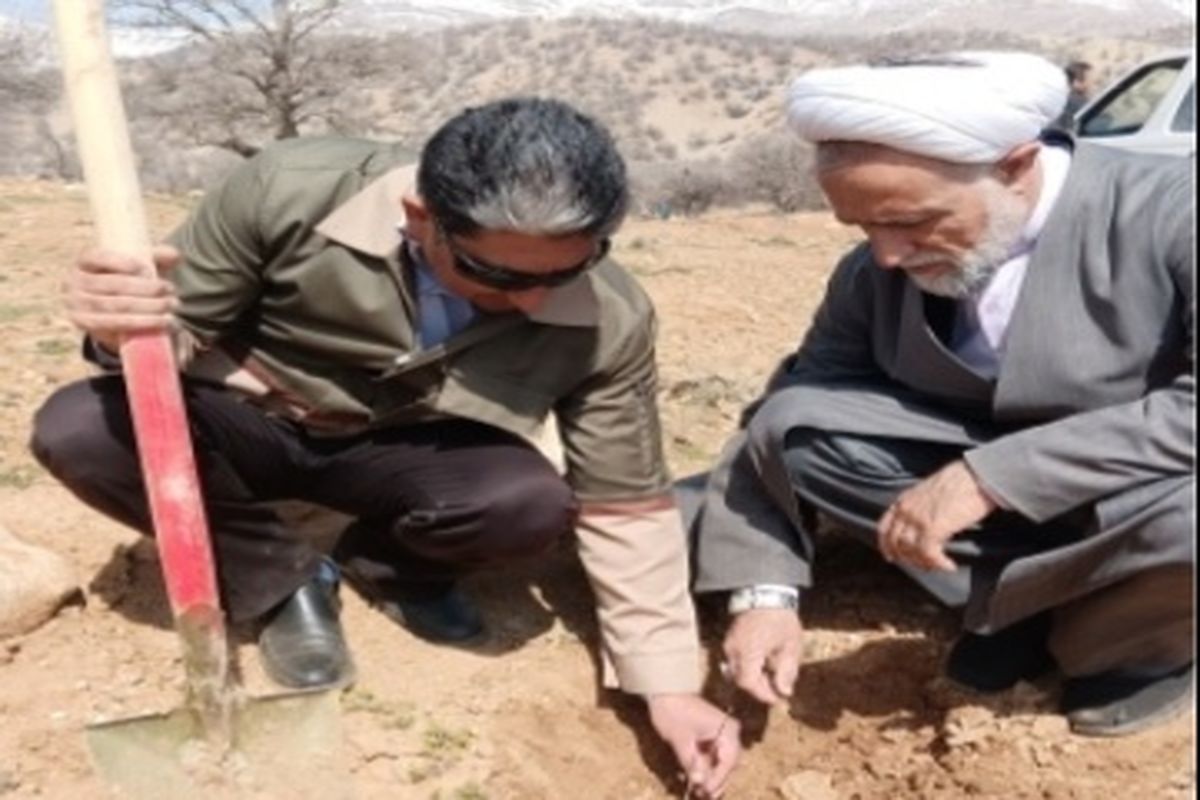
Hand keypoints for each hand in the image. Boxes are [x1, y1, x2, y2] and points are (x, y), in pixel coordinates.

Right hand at [65, 245, 179, 352]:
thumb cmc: (129, 281)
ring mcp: (77, 305)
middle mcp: (74, 282)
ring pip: (115, 306)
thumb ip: (156, 257)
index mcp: (84, 261)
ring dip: (147, 307)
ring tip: (170, 306)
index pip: (97, 257)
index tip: (145, 269)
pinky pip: (113, 324)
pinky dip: (139, 323)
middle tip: (170, 290)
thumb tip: (175, 255)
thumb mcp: (141, 267)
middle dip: (145, 288)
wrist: (115, 313)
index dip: (120, 262)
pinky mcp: (85, 325)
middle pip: (112, 285)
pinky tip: (159, 322)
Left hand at [646, 693, 739, 798]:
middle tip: (705, 796)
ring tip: (699, 792)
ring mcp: (721, 733)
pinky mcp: (711, 735)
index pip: (729, 761)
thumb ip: (692, 763)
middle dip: (716, 781)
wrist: (662, 690)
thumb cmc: (673, 712)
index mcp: (727, 730)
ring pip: (720, 761)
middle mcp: (729, 731)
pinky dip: (704, 767)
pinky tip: (694, 778)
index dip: (718, 779)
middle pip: (728, 763)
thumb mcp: (681, 740)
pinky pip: (712, 755)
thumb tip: (700, 784)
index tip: (706, 792)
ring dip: (710, 776)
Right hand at [722, 608, 802, 704]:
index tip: (778, 698)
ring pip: (736, 672)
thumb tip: (784, 692)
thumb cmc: (780, 618)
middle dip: (759, 688)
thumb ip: (787, 671)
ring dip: (752, 678)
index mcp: (749, 652)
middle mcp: (734, 650)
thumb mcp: (791, 645)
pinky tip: (762, 663)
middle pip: (741, 680)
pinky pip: (735, 661)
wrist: (765, 592)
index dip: (763, 694)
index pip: (749, 683)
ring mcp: (729, 644)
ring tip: (771, 675)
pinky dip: (748, 668)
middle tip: (776, 688)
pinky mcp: (729, 639)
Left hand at [877, 460, 996, 571]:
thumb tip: (925, 525)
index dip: (886, 545)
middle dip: (908, 558)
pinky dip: (938, 563)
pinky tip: (950, 566)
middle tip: (925, 566)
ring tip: (939, 565)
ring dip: (925, 563)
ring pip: (910, 551)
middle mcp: (906, 509)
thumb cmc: (962, 481)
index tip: (892, 557)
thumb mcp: (931, 491)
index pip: (884, 527)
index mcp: (904, 499)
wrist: (977, 475)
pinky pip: (928, 554)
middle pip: (896, 543)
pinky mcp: (933, 527)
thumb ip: (922, 506)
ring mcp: (917, 518)